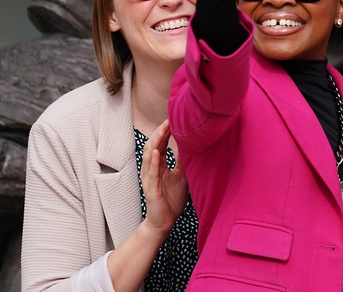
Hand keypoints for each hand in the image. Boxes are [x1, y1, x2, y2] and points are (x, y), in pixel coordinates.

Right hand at [140, 120, 188, 237]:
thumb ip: (182, 162)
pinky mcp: (151, 189)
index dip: (165, 133)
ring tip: (162, 129)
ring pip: (149, 156)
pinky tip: (158, 152)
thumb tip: (193, 146)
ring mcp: (149, 179)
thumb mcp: (181, 177)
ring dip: (155, 142)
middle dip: (160, 133)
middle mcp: (151, 170)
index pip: (160, 145)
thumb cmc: (171, 200)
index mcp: (159, 166)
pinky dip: (154, 161)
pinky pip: (151, 173)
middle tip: (168, 120)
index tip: (173, 120)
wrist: (165, 222)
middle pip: (153, 147)